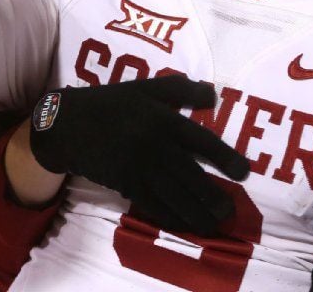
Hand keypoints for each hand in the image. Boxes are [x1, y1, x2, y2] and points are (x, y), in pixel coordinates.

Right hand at [29, 75, 249, 235]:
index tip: (243, 173)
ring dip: (195, 212)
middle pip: (190, 175)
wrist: (69, 124)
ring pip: (173, 194)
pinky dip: (169, 217)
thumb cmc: (112, 103)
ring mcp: (138, 166)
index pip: (200, 140)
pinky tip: (184, 225)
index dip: (224, 158)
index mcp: (162, 118)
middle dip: (212, 196)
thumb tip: (213, 94)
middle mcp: (154, 144)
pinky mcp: (124, 183)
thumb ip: (181, 89)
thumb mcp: (146, 87)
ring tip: (213, 224)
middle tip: (229, 211)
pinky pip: (151, 205)